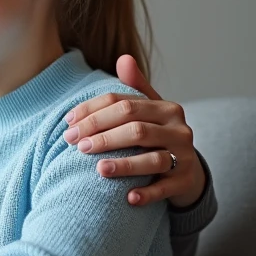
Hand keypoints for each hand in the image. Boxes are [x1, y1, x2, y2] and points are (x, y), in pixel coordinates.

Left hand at [63, 55, 205, 207]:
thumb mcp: (150, 110)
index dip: (93, 113)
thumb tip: (123, 58)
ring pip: (153, 159)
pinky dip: (147, 193)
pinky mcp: (185, 182)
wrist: (188, 169)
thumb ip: (135, 87)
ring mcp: (184, 157)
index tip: (68, 124)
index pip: (124, 105)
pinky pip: (165, 189)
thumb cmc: (159, 135)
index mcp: (167, 109)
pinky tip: (128, 198)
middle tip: (77, 145)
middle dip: (103, 136)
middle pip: (136, 129)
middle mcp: (179, 130)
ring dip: (124, 164)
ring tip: (98, 169)